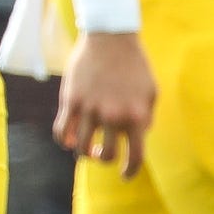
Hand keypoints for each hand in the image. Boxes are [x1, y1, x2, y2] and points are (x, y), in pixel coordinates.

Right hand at [56, 31, 155, 177]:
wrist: (110, 37)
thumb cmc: (134, 64)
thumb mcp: (151, 92)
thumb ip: (146, 117)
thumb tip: (138, 136)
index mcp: (136, 116)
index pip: (135, 157)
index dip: (129, 172)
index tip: (124, 176)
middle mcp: (113, 116)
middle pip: (106, 155)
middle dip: (105, 159)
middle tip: (102, 153)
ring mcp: (89, 109)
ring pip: (81, 147)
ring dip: (84, 152)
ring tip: (86, 147)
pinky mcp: (70, 99)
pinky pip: (62, 130)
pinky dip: (64, 140)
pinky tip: (69, 138)